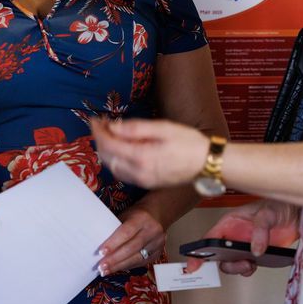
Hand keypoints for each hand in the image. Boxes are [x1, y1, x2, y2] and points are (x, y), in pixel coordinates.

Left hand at [90, 118, 208, 188]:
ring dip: (106, 150)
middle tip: (101, 124)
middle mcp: (138, 173)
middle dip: (100, 140)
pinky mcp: (147, 183)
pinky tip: (121, 148)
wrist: (208, 164)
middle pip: (107, 157)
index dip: (98, 131)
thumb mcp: (163, 128)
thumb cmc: (189, 143)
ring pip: (113, 167)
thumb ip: (136, 128)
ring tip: (110, 134)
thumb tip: (113, 126)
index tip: (95, 120)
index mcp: (142, 157)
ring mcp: (142, 181)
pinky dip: (116, 160)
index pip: (109, 144)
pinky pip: (123, 173)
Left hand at [97, 207, 165, 274]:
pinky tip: (118, 268)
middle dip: (115, 259)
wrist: (158, 214)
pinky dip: (128, 266)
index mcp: (142, 218)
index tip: (101, 252)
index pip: (126, 232)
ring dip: (120, 266)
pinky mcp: (158, 253)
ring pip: (137, 258)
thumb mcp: (126, 215)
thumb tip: (100, 243)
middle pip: (132, 248)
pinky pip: (141, 263)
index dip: (113, 243)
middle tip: (101, 266)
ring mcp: (157, 243)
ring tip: (106, 271)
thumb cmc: (137, 214)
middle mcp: (153, 231)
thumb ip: (116, 228)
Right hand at [185, 199, 299, 276]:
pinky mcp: (255, 254)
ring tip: (250, 264)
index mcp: (230, 222)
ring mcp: (243, 245)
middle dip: (226, 263)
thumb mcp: (267, 213)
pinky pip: (246, 267)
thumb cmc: (278, 206)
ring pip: (231, 263)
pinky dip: (249, 270)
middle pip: (219, 255)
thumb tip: (255, 249)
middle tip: (240, 263)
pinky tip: (256, 264)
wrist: (296, 215)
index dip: (199, 250)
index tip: (193, 263)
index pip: (209, 237)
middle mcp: (234, 235)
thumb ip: (260, 229)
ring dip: (239, 268)